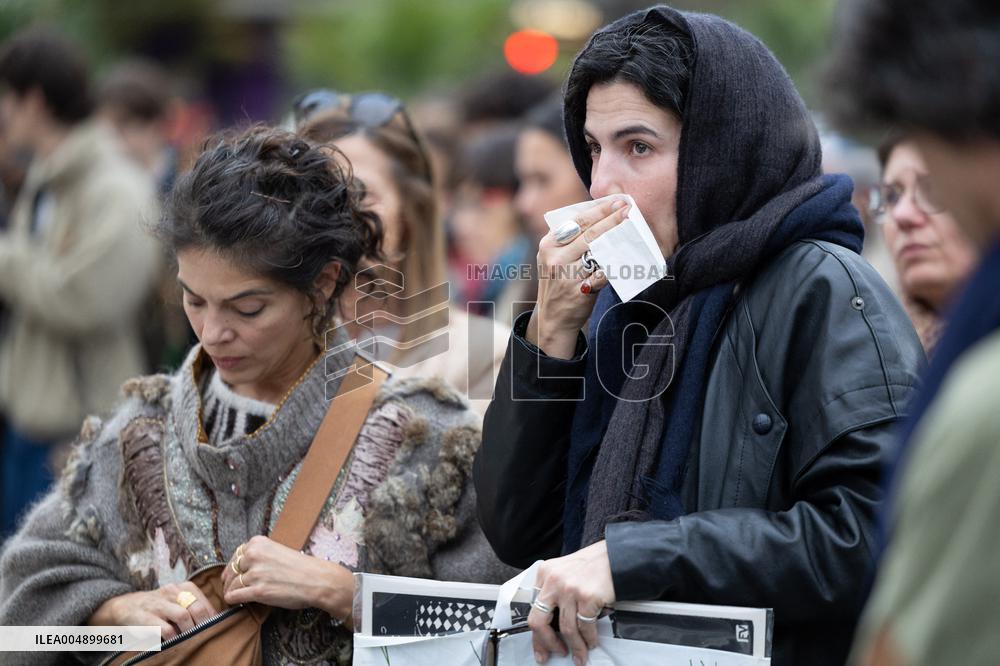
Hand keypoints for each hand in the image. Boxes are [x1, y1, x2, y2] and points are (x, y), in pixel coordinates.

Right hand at [88, 582, 217, 640]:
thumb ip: (194, 608)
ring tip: (189, 641)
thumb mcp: (177, 601)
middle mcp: (172, 592)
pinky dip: (172, 638)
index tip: (213, 630)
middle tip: (204, 637)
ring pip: (183, 617)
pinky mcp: (145, 617)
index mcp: (184, 587)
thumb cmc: (159, 608)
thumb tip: (216, 623)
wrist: (126, 606)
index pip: (204, 603)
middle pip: (197, 608)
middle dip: (203, 625)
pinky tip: (173, 642)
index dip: (211, 619)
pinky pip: (165, 629)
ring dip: (189, 632)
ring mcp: (158, 604)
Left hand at [221, 535, 354, 626]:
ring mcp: (255, 573)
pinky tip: (236, 602)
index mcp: (258, 543)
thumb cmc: (301, 567)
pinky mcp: (258, 591)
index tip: (235, 574)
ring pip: (231, 584)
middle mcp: (254, 555)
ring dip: (232, 591)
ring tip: (236, 596)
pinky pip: (234, 596)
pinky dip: (232, 600)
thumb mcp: (277, 551)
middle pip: (231, 570)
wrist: (317, 580)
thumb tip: (243, 566)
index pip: (236, 555)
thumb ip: (260, 555)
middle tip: (232, 587)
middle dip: (230, 580)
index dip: (234, 567)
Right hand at [528, 198, 627, 358]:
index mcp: (549, 244)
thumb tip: (601, 216)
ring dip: (616, 239)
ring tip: (631, 229)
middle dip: (611, 219)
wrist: (552, 317)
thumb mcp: (555, 258)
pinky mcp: (579, 291)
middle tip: (628, 209)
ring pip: (597, 253)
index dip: (599, 210)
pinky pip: (602, 275)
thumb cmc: (559, 282)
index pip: (577, 222)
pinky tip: (627, 257)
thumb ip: (571, 240)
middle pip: (588, 234)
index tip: (617, 202)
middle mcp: (555, 258)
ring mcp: (566, 276)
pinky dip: (615, 266)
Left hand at [528, 540, 615, 665]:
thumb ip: (554, 591)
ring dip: (575, 647)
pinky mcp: (587, 597)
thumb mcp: (565, 571)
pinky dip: (588, 639)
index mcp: (545, 573)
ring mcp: (569, 589)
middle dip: (547, 643)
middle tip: (556, 652)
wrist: (617, 555)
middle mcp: (553, 580)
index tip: (540, 646)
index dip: (536, 633)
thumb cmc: (594, 564)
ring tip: (580, 654)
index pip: (533, 609)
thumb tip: (552, 624)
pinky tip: (591, 642)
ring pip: (566, 629)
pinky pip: (584, 627)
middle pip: (539, 621)